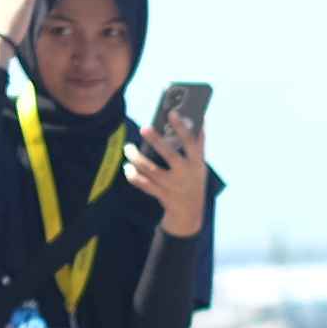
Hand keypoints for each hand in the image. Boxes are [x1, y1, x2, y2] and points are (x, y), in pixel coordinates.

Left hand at [126, 110, 207, 236]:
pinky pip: (144, 184)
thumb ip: (197, 144)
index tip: (172, 113)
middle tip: (144, 127)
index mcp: (197, 163)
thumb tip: (197, 117)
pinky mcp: (161, 196)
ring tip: (128, 148)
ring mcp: (173, 186)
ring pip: (151, 169)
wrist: (190, 215)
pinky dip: (133, 175)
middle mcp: (185, 174)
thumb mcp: (199, 165)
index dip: (182, 128)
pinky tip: (128, 167)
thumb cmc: (192, 181)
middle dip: (156, 141)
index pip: (191, 142)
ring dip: (137, 158)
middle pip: (170, 155)